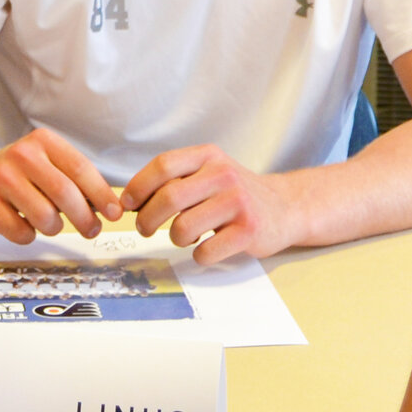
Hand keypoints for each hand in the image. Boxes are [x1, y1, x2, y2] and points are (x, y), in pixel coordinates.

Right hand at [0, 128, 121, 244]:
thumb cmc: (17, 173)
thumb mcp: (45, 163)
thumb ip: (74, 179)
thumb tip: (108, 206)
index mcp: (42, 141)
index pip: (80, 168)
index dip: (101, 194)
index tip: (115, 213)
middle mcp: (21, 155)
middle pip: (65, 193)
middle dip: (84, 218)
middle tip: (92, 230)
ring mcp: (1, 179)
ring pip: (45, 217)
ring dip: (54, 228)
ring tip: (50, 223)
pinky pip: (21, 232)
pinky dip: (29, 235)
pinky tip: (24, 224)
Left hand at [121, 144, 302, 263]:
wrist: (284, 208)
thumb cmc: (234, 194)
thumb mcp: (208, 173)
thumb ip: (174, 180)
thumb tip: (128, 201)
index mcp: (208, 156)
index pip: (163, 165)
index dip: (138, 187)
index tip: (127, 205)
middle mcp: (223, 174)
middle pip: (168, 198)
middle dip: (147, 219)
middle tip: (145, 229)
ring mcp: (238, 202)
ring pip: (183, 228)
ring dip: (176, 239)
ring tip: (187, 236)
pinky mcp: (248, 231)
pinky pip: (205, 251)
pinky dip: (199, 255)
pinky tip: (209, 247)